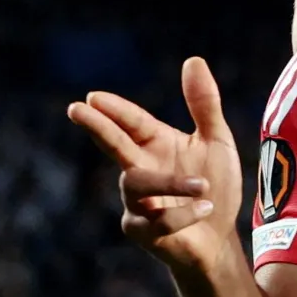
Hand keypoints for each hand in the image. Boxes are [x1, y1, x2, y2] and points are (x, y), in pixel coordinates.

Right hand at [67, 57, 242, 274]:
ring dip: (171, 182)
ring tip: (203, 185)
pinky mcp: (143, 232)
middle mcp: (141, 169)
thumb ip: (204, 105)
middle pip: (113, 145)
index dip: (114, 109)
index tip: (92, 97)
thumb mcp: (217, 141)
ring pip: (137, 184)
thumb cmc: (215, 187)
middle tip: (76, 109)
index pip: (130, 122)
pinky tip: (205, 209)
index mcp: (155, 143)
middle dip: (97, 127)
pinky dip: (184, 213)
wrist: (220, 237)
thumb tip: (193, 59)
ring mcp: (137, 202)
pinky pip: (157, 220)